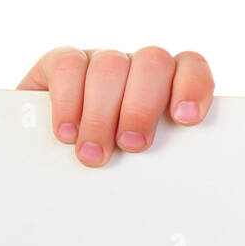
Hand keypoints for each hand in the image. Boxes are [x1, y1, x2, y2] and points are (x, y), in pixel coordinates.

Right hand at [17, 46, 214, 167]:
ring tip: (94, 154)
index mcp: (167, 83)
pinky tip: (67, 132)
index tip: (186, 119)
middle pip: (153, 62)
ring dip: (102, 114)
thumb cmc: (113, 165)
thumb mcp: (142, 160)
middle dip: (142, 107)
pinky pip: (67, 65)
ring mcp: (100, 60)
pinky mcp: (59, 62)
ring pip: (110, 65)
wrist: (52, 166)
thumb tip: (176, 185)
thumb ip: (162, 156)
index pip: (191, 65)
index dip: (192, 86)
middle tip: (132, 146)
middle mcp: (136, 66)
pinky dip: (68, 101)